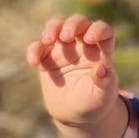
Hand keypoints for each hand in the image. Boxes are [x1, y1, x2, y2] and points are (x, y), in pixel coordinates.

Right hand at [26, 14, 119, 128]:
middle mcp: (82, 45)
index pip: (103, 31)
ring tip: (47, 40)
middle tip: (66, 36)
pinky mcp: (46, 58)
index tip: (91, 38)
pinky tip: (34, 62)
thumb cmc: (94, 102)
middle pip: (78, 23)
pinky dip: (34, 50)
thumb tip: (102, 68)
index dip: (98, 29)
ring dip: (52, 28)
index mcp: (101, 51)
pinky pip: (38, 47)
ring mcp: (63, 49)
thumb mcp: (102, 96)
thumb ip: (105, 82)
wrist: (75, 115)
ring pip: (57, 26)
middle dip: (72, 24)